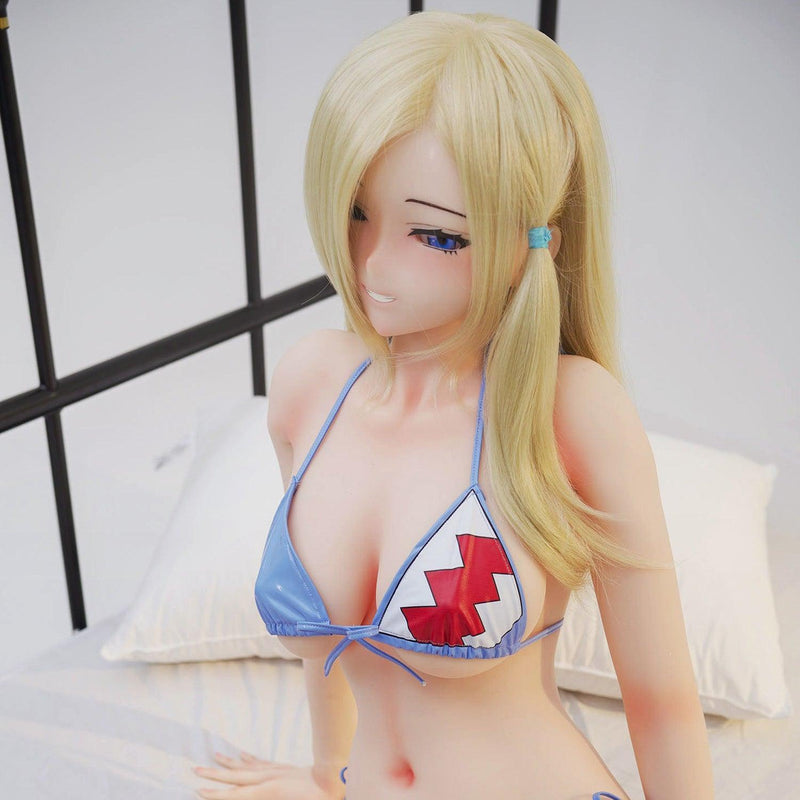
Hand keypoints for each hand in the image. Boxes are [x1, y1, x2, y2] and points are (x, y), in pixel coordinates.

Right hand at [191, 750, 343, 798]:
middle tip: (195, 770)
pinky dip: (248, 759)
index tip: (198, 790)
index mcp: (268, 791)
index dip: (216, 794)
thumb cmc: (315, 799)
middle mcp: (267, 778)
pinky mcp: (282, 767)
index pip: (236, 794)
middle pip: (235, 776)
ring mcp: (274, 770)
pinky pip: (260, 762)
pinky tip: (240, 754)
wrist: (332, 778)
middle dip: (215, 775)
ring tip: (213, 756)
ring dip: (229, 763)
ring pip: (246, 766)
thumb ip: (268, 798)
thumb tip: (249, 781)